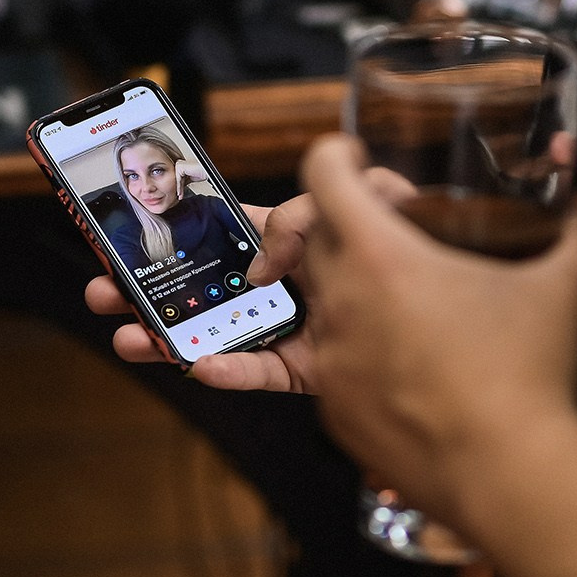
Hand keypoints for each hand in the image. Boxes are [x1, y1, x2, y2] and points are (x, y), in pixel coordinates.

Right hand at [80, 170, 409, 393]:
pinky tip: (198, 367)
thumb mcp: (377, 207)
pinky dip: (230, 372)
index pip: (233, 224)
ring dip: (167, 334)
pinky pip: (262, 374)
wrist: (473, 356)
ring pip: (220, 332)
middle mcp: (291, 283)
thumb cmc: (434, 263)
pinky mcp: (309, 375)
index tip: (136, 225)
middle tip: (103, 283)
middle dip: (147, 282)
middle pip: (207, 281)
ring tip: (124, 336)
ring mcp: (296, 330)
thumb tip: (274, 248)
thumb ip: (335, 200)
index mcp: (300, 237)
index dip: (184, 222)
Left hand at [294, 135, 576, 531]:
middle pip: (311, 235)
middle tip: (388, 231)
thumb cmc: (534, 374)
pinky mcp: (332, 409)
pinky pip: (327, 362)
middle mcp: (342, 302)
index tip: (353, 161)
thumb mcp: (565, 279)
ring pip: (317, 300)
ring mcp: (331, 360)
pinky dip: (354, 349)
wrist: (511, 473)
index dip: (335, 156)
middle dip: (342, 222)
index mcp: (383, 257)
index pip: (323, 174)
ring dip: (346, 287)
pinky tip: (401, 358)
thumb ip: (574, 224)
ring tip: (399, 298)